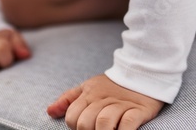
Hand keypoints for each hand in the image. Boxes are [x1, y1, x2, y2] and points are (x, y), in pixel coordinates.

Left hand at [46, 74, 163, 129]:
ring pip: (104, 123)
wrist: (145, 72)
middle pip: (86, 123)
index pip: (72, 117)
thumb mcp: (89, 87)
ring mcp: (121, 104)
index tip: (86, 129)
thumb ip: (68, 99)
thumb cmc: (114, 85)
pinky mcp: (139, 110)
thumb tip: (49, 111)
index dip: (75, 127)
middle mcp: (104, 99)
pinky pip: (128, 124)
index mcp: (89, 94)